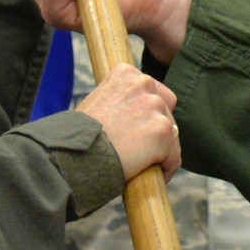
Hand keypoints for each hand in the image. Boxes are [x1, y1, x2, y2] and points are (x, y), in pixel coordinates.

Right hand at [76, 65, 180, 181]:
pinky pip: (174, 156)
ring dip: (162, 150)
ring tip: (145, 165)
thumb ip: (120, 101)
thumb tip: (134, 117)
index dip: (147, 113)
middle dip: (157, 129)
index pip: (151, 91)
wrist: (76, 154)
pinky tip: (152, 176)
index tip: (137, 129)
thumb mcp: (98, 103)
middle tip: (141, 149)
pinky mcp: (164, 131)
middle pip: (166, 109)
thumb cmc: (80, 136)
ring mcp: (155, 106)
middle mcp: (143, 83)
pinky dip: (166, 168)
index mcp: (126, 73)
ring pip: (171, 134)